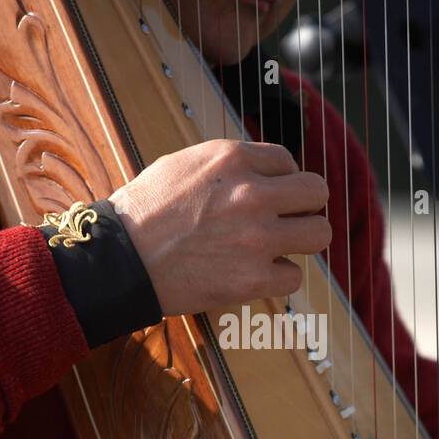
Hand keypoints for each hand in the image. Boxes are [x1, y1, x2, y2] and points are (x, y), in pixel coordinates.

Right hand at [107, 139, 331, 315]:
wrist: (120, 259)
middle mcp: (252, 194)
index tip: (266, 196)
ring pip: (319, 234)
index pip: (289, 162)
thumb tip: (265, 172)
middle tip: (285, 219)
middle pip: (317, 193)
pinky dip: (278, 277)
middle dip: (304, 206)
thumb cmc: (145, 212)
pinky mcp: (253, 279)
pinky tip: (255, 273)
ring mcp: (257, 238)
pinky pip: (295, 277)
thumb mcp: (184, 164)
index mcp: (234, 159)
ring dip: (301, 241)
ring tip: (277, 246)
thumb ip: (230, 165)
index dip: (280, 181)